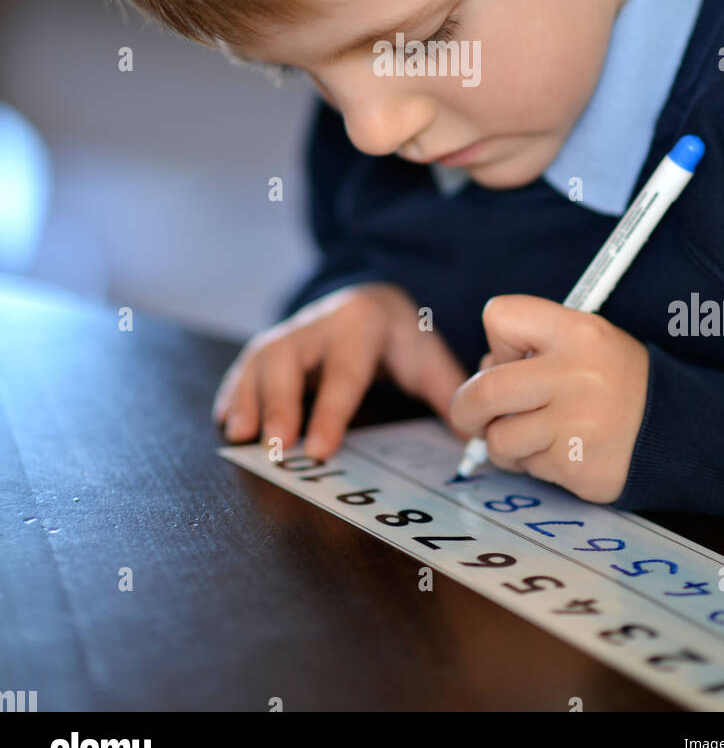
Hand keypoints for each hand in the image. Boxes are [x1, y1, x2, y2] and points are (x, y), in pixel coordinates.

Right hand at [212, 282, 468, 459]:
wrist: (371, 297)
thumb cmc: (400, 337)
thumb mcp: (428, 356)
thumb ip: (446, 394)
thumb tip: (472, 440)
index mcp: (362, 325)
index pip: (344, 371)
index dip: (331, 411)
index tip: (318, 450)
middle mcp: (318, 323)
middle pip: (289, 358)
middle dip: (278, 402)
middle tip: (275, 446)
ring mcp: (290, 331)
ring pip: (260, 358)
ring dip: (247, 396)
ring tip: (239, 435)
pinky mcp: (271, 344)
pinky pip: (245, 365)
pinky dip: (233, 391)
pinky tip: (227, 420)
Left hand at [450, 294, 649, 502]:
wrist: (678, 430)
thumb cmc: (618, 382)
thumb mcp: (586, 340)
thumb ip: (532, 345)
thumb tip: (482, 373)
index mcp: (576, 331)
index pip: (500, 316)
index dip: (497, 341)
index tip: (512, 360)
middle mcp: (574, 375)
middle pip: (483, 391)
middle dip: (466, 409)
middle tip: (471, 417)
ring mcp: (575, 425)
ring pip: (500, 439)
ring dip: (505, 442)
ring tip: (534, 435)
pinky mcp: (576, 467)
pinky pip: (528, 468)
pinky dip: (535, 463)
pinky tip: (563, 451)